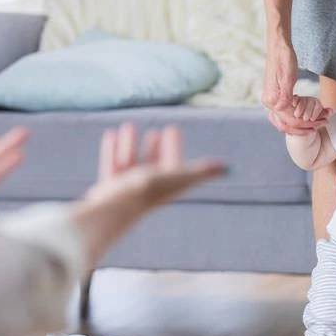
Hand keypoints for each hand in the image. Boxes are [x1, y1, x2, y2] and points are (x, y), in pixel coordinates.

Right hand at [87, 123, 226, 210]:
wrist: (114, 209)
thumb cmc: (148, 191)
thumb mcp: (178, 177)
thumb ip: (202, 172)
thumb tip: (227, 167)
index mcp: (166, 187)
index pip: (173, 164)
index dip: (174, 147)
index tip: (173, 129)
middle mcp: (147, 190)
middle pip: (153, 165)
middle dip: (156, 148)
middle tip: (157, 131)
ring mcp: (127, 190)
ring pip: (130, 163)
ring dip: (131, 145)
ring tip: (129, 126)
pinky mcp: (108, 190)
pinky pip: (111, 166)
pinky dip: (112, 150)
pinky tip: (111, 134)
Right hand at [262, 38, 329, 134]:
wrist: (278, 47)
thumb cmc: (284, 59)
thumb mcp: (288, 77)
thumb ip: (285, 95)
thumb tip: (282, 109)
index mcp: (271, 100)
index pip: (290, 119)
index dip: (306, 123)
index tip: (320, 123)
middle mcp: (269, 103)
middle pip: (288, 123)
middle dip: (306, 126)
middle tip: (323, 123)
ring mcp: (272, 101)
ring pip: (288, 120)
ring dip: (303, 123)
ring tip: (320, 121)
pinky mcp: (276, 97)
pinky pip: (287, 113)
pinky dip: (299, 116)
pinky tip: (310, 116)